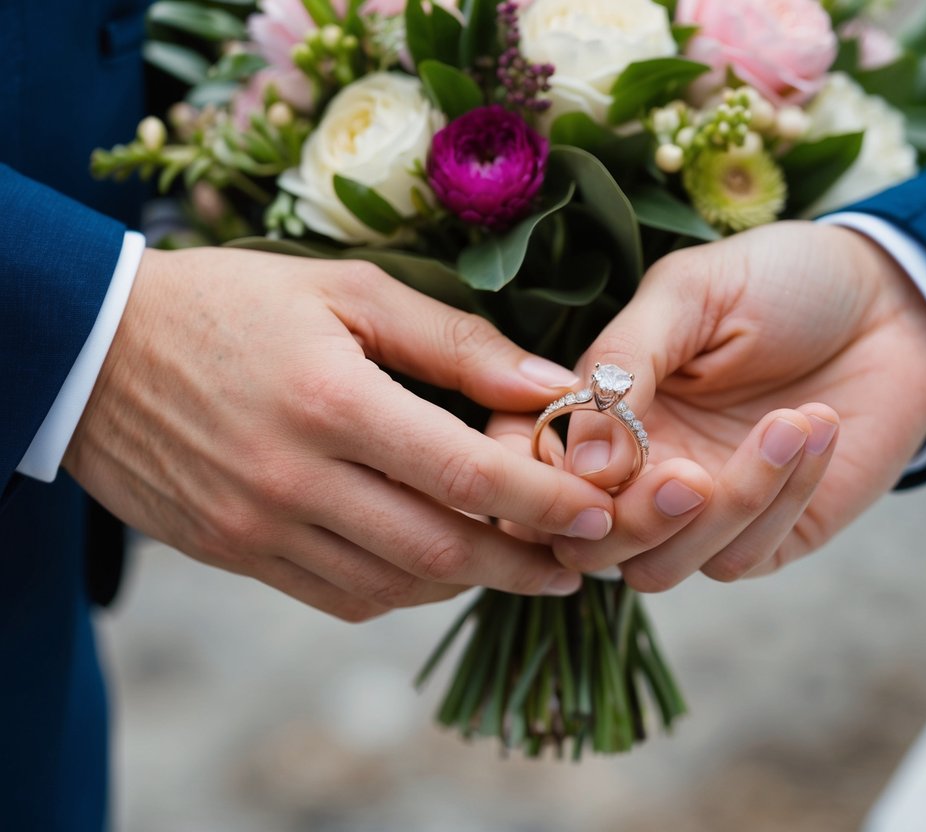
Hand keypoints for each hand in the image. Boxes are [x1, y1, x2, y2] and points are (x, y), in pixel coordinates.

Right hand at [64, 248, 616, 619]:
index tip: (601, 513)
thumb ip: (458, 343)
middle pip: (441, 551)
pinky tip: (433, 564)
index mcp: (333, 400)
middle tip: (576, 558)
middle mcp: (296, 478)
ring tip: (517, 557)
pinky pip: (342, 598)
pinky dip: (403, 590)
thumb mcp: (350, 292)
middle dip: (524, 563)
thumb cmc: (234, 304)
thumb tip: (554, 388)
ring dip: (469, 581)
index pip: (469, 473)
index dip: (547, 502)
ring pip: (396, 586)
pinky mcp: (236, 555)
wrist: (95, 352)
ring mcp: (261, 528)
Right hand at [533, 222, 925, 589]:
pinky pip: (741, 557)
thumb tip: (578, 464)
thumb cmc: (779, 281)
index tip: (575, 463)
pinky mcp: (765, 539)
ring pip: (656, 569)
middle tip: (690, 471)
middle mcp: (634, 472)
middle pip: (585, 544)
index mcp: (597, 410)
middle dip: (633, 520)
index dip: (528, 482)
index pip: (525, 471)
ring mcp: (696, 513)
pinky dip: (781, 495)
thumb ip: (624, 362)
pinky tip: (816, 425)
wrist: (892, 300)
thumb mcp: (689, 294)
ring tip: (788, 423)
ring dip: (722, 510)